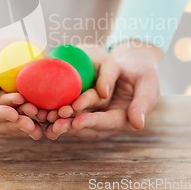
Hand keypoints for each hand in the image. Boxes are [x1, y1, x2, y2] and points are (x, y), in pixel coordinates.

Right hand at [0, 20, 43, 139]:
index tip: (12, 114)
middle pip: (0, 120)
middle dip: (17, 121)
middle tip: (34, 120)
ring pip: (13, 115)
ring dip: (28, 116)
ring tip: (42, 114)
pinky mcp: (6, 98)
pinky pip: (20, 103)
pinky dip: (32, 105)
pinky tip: (45, 106)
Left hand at [45, 41, 161, 139]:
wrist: (134, 64)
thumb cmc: (144, 73)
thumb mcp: (148, 84)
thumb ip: (143, 103)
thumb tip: (138, 124)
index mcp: (124, 119)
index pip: (106, 122)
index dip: (92, 122)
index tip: (77, 122)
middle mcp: (107, 120)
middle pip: (87, 125)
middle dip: (70, 125)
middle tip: (54, 124)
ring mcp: (95, 113)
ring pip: (75, 118)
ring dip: (60, 120)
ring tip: (44, 118)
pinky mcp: (85, 105)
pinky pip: (70, 108)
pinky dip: (57, 109)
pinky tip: (43, 108)